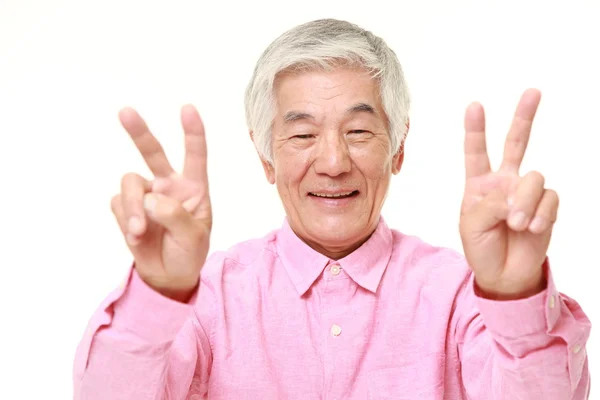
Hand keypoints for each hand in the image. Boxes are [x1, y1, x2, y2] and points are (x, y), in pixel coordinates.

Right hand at [110, 105, 211, 301]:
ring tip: (139, 231)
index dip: (192, 133)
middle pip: (153, 153)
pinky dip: (125, 219)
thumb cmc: (189, 253)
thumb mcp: (194, 237)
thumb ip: (175, 216)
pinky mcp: (127, 208)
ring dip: (133, 207)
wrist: (167, 276)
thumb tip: (150, 199)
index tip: (187, 109)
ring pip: (131, 183)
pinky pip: (119, 203)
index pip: (194, 156)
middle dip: (139, 132)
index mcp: (193, 188)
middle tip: (125, 112)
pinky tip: (136, 236)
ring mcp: (146, 195)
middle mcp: (168, 186)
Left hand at [459, 89, 557, 299]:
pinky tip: (533, 229)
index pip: (476, 152)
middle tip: (533, 91)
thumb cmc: (481, 247)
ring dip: (525, 202)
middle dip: (524, 117)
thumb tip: (517, 193)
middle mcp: (504, 182)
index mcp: (479, 184)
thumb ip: (490, 203)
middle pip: (516, 143)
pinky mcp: (547, 205)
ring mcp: (527, 192)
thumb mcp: (472, 225)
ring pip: (534, 177)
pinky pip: (550, 198)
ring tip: (517, 224)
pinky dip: (541, 214)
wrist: (504, 274)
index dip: (475, 130)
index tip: (474, 106)